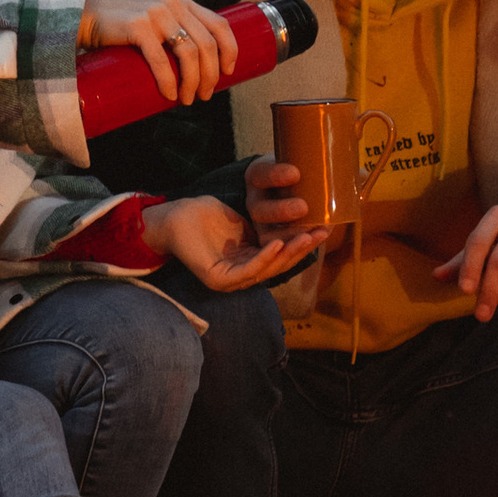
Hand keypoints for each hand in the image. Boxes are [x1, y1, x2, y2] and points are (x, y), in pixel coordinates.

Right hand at [80, 0, 240, 106]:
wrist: (87, 16)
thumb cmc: (124, 26)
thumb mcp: (157, 20)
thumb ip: (176, 30)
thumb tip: (198, 67)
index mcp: (183, 3)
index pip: (220, 24)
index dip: (230, 50)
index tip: (228, 72)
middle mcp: (174, 5)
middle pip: (207, 45)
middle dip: (211, 76)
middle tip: (203, 95)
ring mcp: (156, 14)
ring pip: (189, 53)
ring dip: (192, 82)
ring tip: (187, 99)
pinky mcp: (138, 27)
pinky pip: (161, 59)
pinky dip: (168, 81)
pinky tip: (169, 94)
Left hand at [144, 195, 327, 292]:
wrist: (175, 217)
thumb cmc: (206, 217)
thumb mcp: (244, 222)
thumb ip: (265, 227)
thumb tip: (294, 216)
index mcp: (249, 262)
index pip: (282, 257)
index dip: (302, 244)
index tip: (322, 228)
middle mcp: (242, 275)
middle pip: (280, 265)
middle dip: (302, 250)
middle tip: (322, 233)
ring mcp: (230, 280)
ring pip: (267, 269)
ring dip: (288, 254)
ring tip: (305, 237)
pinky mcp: (217, 279)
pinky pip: (246, 270)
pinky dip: (264, 258)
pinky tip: (277, 244)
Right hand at [241, 154, 324, 241]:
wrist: (286, 191)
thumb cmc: (298, 172)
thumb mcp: (304, 162)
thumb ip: (331, 163)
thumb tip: (361, 172)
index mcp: (259, 174)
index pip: (260, 173)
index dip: (275, 174)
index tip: (296, 173)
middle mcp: (255, 199)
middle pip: (261, 208)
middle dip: (281, 210)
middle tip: (304, 207)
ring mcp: (261, 222)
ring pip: (267, 232)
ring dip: (289, 235)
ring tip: (314, 231)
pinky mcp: (270, 238)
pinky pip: (277, 248)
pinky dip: (296, 247)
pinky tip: (316, 241)